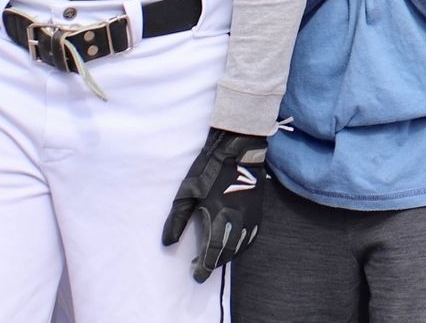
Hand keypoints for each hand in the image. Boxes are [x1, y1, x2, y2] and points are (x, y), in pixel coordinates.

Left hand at [161, 128, 266, 282]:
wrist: (239, 149)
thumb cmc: (209, 170)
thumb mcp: (187, 193)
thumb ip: (177, 220)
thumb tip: (168, 243)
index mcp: (219, 216)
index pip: (213, 251)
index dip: (204, 266)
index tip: (196, 275)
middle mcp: (238, 220)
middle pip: (228, 252)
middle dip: (214, 263)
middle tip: (201, 268)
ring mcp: (251, 216)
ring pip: (241, 245)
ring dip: (228, 256)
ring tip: (215, 258)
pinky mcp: (258, 210)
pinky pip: (251, 236)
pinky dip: (242, 245)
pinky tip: (234, 244)